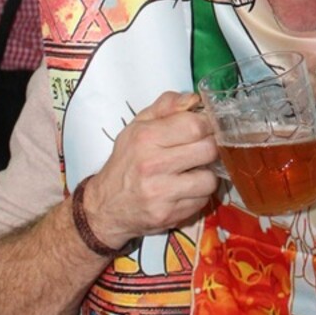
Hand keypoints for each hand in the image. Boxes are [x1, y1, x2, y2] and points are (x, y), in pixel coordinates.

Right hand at [79, 90, 218, 252]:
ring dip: (206, 175)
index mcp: (146, 137)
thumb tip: (194, 99)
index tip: (205, 128)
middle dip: (210, 148)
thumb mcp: (137, 127)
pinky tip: (183, 191)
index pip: (195, 125)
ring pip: (210, 179)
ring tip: (191, 173)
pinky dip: (197, 196)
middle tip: (201, 150)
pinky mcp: (168, 215)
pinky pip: (202, 202)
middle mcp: (152, 165)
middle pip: (208, 150)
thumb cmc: (126, 161)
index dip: (207, 125)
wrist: (105, 206)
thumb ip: (166, 107)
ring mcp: (161, 193)